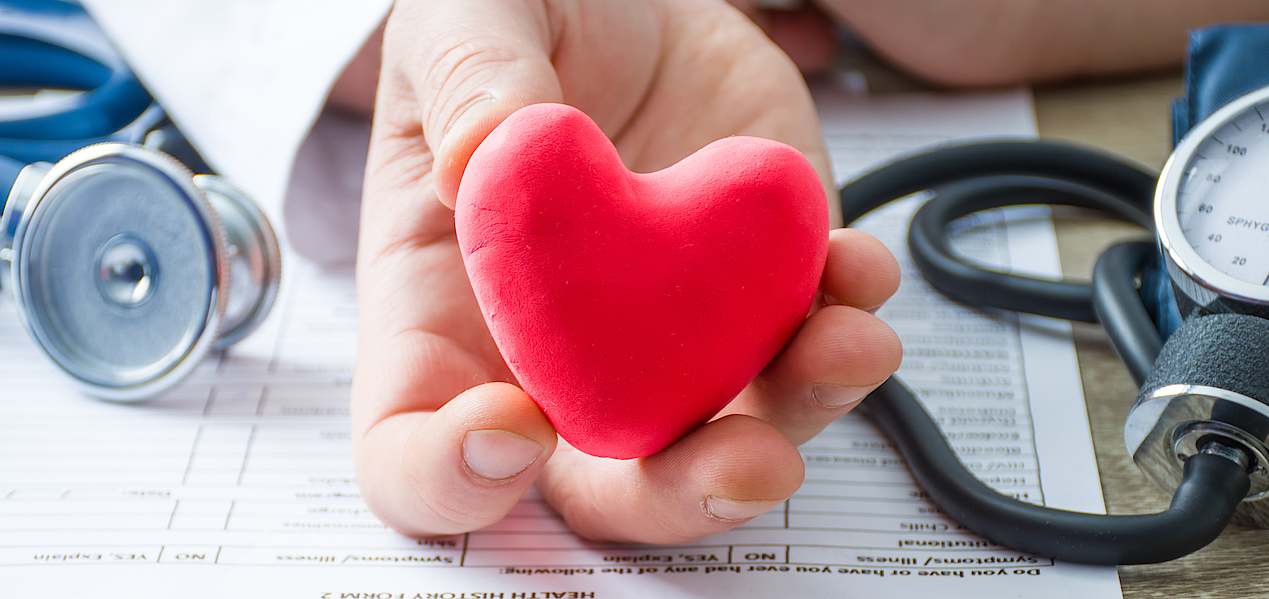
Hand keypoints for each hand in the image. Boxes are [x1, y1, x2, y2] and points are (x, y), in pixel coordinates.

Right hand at [353, 0, 902, 543]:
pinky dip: (847, 324)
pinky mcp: (757, 296)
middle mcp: (554, 358)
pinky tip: (857, 264)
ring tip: (845, 343)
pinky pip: (809, 348)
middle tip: (744, 459)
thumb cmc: (518, 19)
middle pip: (601, 491)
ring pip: (726, 439)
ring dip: (797, 416)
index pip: (412, 449)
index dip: (451, 476)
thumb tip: (476, 158)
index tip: (513, 425)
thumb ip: (462, 76)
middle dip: (679, 496)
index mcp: (440, 316)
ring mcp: (664, 341)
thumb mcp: (464, 18)